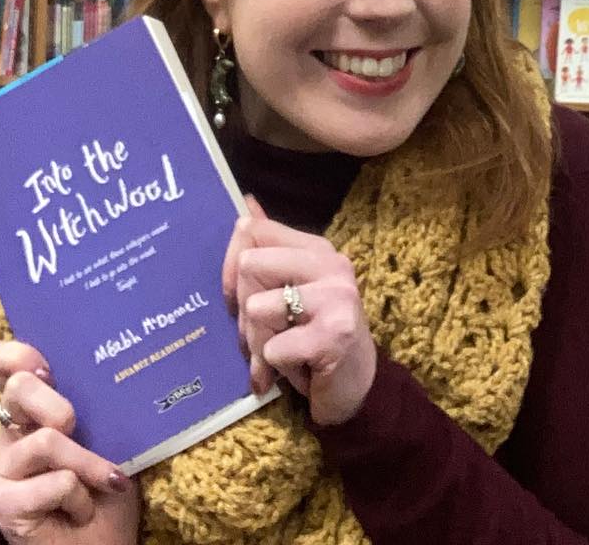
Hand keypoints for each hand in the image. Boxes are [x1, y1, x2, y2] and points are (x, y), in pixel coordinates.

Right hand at [0, 341, 139, 544]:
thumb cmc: (108, 489)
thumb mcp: (110, 434)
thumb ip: (95, 401)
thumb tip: (110, 356)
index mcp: (32, 413)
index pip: (1, 366)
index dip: (15, 354)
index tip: (46, 365)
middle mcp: (9, 438)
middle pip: (18, 388)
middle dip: (58, 403)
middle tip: (78, 425)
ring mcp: (1, 473)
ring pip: (46, 440)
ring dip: (87, 463)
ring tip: (103, 482)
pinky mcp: (2, 506)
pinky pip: (53, 482)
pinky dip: (80, 497)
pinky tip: (81, 511)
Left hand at [223, 197, 376, 427]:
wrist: (356, 386)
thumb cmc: (315, 334)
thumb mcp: (293, 287)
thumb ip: (270, 246)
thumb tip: (245, 204)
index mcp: (318, 248)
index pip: (255, 232)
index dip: (232, 266)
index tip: (239, 296)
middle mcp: (332, 265)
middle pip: (249, 268)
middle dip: (244, 313)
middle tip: (264, 335)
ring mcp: (337, 298)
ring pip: (257, 310)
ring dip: (258, 343)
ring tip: (280, 353)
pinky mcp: (334, 336)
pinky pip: (273, 348)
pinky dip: (274, 367)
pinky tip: (295, 370)